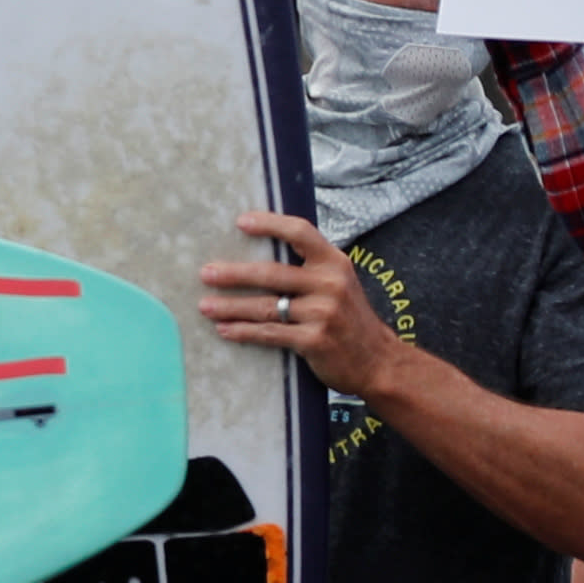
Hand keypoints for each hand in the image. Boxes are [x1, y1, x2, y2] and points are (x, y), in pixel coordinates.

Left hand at [201, 209, 405, 399]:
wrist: (378, 361)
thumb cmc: (349, 318)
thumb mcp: (339, 283)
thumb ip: (310, 268)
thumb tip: (260, 254)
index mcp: (334, 262)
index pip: (301, 233)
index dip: (270, 224)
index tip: (240, 222)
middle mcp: (330, 284)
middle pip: (272, 274)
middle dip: (234, 274)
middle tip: (205, 273)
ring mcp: (323, 313)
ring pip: (266, 307)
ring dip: (230, 307)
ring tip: (205, 306)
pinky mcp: (315, 340)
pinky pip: (270, 333)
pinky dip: (244, 332)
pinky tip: (225, 330)